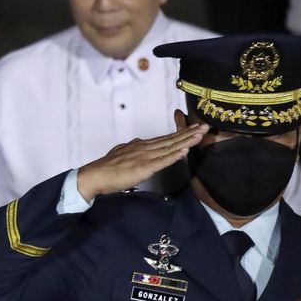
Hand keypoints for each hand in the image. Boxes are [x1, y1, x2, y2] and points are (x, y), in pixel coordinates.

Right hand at [76, 124, 207, 200]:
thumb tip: (138, 143)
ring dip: (187, 140)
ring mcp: (145, 156)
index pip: (165, 138)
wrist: (95, 175)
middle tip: (205, 125)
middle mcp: (144, 147)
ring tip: (200, 134)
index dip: (181, 132)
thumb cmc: (106, 168)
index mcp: (141, 145)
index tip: (194, 127)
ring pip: (170, 147)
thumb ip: (132, 148)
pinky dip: (175, 155)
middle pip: (171, 139)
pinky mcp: (143, 167)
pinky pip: (162, 161)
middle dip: (190, 132)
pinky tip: (185, 151)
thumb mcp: (121, 153)